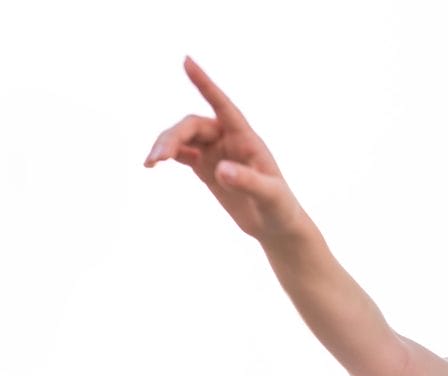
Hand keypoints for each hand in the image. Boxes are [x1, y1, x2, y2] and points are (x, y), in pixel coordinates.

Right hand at [144, 57, 301, 240]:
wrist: (276, 226)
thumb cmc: (279, 208)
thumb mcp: (269, 195)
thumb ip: (248, 182)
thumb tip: (220, 169)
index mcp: (246, 138)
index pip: (223, 105)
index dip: (205, 83)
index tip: (187, 61)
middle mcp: (229, 140)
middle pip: (193, 126)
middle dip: (172, 137)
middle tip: (158, 158)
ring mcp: (216, 153)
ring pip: (183, 138)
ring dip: (165, 146)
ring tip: (151, 163)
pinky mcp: (207, 168)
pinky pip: (182, 153)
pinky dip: (168, 154)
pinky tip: (155, 163)